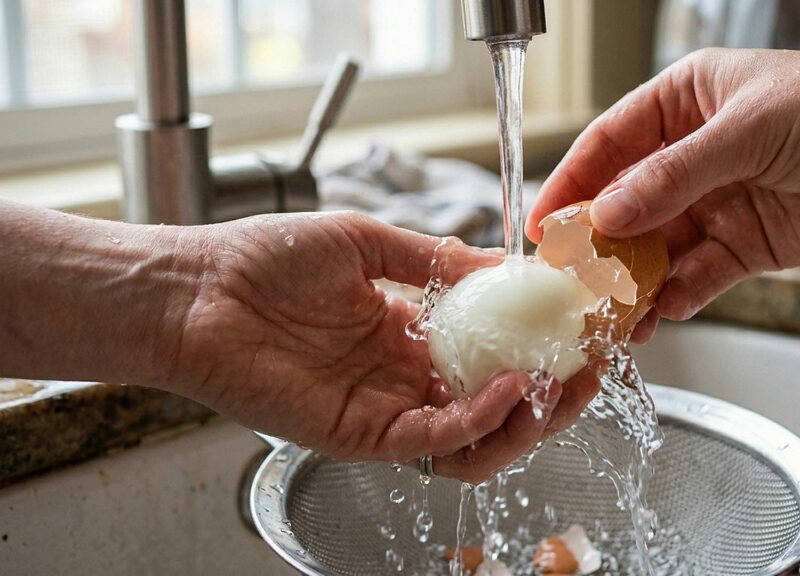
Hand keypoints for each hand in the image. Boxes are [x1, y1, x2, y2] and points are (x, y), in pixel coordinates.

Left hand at [170, 212, 598, 482]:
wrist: (195, 288)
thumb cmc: (264, 259)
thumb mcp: (366, 240)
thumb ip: (433, 259)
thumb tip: (500, 259)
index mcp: (407, 333)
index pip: (489, 354)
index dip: (537, 345)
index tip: (579, 325)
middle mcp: (402, 377)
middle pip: (493, 406)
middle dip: (547, 394)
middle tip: (588, 370)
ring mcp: (384, 409)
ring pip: (472, 440)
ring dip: (522, 420)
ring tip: (558, 387)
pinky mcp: (359, 434)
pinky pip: (431, 442)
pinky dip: (474, 421)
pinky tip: (505, 388)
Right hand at [528, 39, 799, 341]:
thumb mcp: (746, 129)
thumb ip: (673, 176)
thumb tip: (609, 214)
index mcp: (683, 105)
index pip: (609, 145)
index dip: (571, 184)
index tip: (543, 224)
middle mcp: (691, 156)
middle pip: (625, 204)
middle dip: (597, 245)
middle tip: (569, 281)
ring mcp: (715, 204)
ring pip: (656, 249)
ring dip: (633, 282)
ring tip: (611, 314)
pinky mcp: (742, 246)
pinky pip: (697, 276)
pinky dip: (677, 297)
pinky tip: (661, 312)